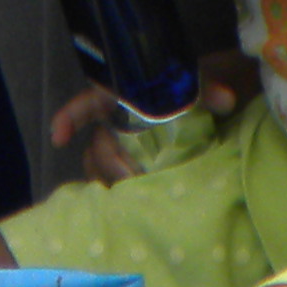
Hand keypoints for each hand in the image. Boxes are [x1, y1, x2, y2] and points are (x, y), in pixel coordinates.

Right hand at [55, 56, 250, 183]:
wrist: (212, 99)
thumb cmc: (192, 84)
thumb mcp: (196, 79)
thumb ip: (207, 86)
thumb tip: (225, 99)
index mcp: (122, 96)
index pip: (87, 105)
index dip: (70, 118)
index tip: (60, 138)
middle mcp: (117, 120)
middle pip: (100, 144)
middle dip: (110, 162)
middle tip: (132, 177)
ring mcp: (125, 144)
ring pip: (103, 165)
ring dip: (112, 180)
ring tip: (129, 196)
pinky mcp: (136, 164)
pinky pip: (116, 179)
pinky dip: (118, 191)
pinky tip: (124, 207)